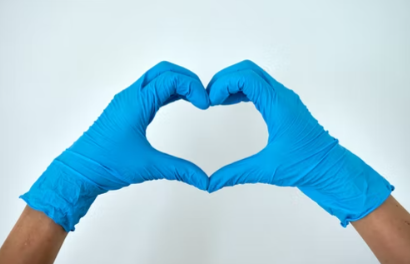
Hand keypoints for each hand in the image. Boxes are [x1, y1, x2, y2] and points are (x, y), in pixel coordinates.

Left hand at [20, 61, 209, 231]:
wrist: (79, 171)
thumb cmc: (107, 164)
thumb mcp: (149, 166)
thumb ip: (180, 170)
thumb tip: (204, 180)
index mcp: (136, 103)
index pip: (171, 79)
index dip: (193, 87)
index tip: (205, 105)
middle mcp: (131, 96)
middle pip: (164, 70)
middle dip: (187, 78)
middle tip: (202, 96)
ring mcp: (126, 100)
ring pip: (156, 77)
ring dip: (177, 83)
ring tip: (194, 98)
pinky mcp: (125, 108)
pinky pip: (149, 89)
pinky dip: (167, 90)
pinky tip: (177, 101)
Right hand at [207, 60, 392, 225]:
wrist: (332, 169)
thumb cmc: (307, 166)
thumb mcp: (267, 169)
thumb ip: (235, 174)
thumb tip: (210, 183)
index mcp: (279, 106)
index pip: (246, 77)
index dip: (223, 84)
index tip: (210, 101)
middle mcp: (282, 96)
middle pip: (248, 69)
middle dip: (224, 78)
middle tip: (209, 97)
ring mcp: (284, 99)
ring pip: (254, 75)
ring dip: (232, 82)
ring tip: (215, 99)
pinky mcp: (284, 105)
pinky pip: (259, 87)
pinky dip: (241, 89)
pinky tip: (230, 103)